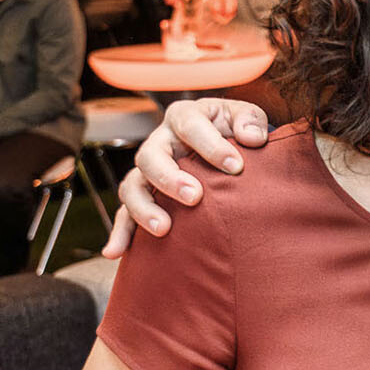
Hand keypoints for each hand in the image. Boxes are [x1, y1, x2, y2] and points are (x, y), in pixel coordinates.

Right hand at [101, 97, 268, 256]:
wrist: (229, 148)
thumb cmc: (237, 130)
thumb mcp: (247, 118)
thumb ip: (252, 121)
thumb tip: (253, 138)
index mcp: (185, 117)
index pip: (191, 126)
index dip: (211, 146)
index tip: (236, 167)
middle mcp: (160, 141)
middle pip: (150, 156)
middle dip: (170, 178)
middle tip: (195, 197)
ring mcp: (149, 170)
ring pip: (132, 186)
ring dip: (144, 208)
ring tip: (164, 228)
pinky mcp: (144, 194)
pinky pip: (125, 214)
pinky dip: (121, 233)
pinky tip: (116, 252)